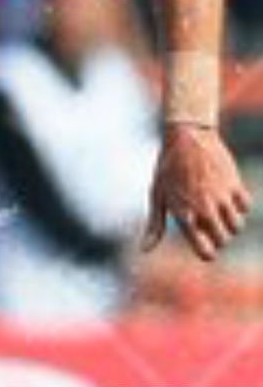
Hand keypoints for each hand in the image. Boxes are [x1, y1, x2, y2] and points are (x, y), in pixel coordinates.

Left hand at [142, 123, 252, 260]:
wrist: (186, 137)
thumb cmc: (167, 168)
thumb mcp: (157, 195)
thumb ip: (154, 225)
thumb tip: (144, 250)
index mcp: (183, 215)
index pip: (205, 251)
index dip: (207, 252)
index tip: (205, 246)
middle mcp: (204, 209)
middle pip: (223, 240)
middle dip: (217, 237)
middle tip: (207, 223)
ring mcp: (221, 197)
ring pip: (237, 226)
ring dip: (228, 222)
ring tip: (216, 209)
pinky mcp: (235, 185)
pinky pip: (246, 207)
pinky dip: (239, 205)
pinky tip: (226, 195)